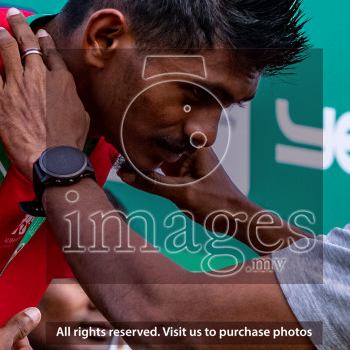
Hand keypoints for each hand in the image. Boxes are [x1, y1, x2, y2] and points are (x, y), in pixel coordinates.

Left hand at [0, 10, 89, 180]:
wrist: (51, 157)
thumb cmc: (69, 140)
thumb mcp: (81, 112)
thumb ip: (70, 94)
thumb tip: (66, 89)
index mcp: (60, 78)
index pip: (49, 50)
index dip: (43, 39)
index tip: (39, 32)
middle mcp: (38, 75)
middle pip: (27, 42)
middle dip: (19, 24)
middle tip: (13, 14)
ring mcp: (17, 84)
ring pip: (7, 50)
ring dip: (1, 37)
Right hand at [116, 144, 250, 228]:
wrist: (235, 219)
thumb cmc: (217, 203)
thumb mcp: (181, 194)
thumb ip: (152, 184)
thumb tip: (123, 174)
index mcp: (194, 145)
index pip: (163, 132)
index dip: (142, 130)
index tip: (120, 131)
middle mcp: (189, 149)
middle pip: (158, 142)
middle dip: (140, 143)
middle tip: (113, 143)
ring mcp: (185, 160)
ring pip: (158, 155)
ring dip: (143, 157)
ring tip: (119, 156)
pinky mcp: (181, 172)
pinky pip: (161, 168)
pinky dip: (149, 169)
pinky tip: (132, 170)